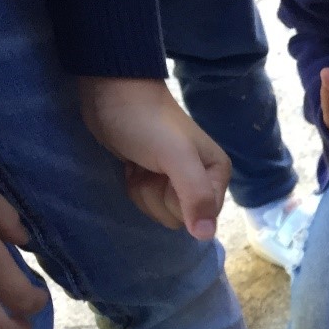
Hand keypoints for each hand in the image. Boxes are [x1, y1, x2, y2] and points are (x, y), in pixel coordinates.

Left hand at [78, 78, 230, 239]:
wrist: (111, 92)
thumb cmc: (147, 122)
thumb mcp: (177, 156)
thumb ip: (196, 195)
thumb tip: (206, 236)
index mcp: (217, 173)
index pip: (203, 216)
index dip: (179, 201)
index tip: (168, 175)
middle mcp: (202, 180)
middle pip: (182, 218)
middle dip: (159, 197)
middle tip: (152, 169)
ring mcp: (176, 180)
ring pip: (162, 212)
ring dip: (145, 192)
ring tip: (141, 166)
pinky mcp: (152, 178)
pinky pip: (148, 203)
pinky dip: (136, 188)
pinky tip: (133, 168)